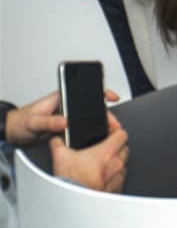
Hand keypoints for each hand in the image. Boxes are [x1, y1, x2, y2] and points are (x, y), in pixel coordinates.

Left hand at [5, 88, 121, 147]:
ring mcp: (65, 116)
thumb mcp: (33, 122)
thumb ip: (49, 121)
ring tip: (107, 129)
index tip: (112, 97)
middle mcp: (64, 106)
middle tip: (112, 121)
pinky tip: (94, 136)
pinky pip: (79, 126)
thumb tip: (65, 121)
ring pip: (86, 117)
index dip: (101, 92)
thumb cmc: (20, 123)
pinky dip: (88, 130)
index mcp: (59, 98)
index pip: (85, 91)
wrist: (12, 133)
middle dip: (104, 112)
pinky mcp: (63, 126)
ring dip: (97, 122)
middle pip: (89, 106)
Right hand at [49, 112, 127, 193]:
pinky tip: (103, 177)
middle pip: (124, 148)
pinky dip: (113, 176)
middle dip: (115, 146)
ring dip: (115, 162)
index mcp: (107, 152)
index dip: (116, 128)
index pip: (122, 133)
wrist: (73, 201)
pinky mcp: (116, 188)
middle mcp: (116, 164)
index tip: (110, 128)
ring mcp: (117, 177)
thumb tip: (57, 140)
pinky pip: (119, 179)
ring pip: (123, 164)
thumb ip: (59, 144)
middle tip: (104, 147)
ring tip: (102, 163)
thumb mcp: (60, 156)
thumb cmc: (71, 181)